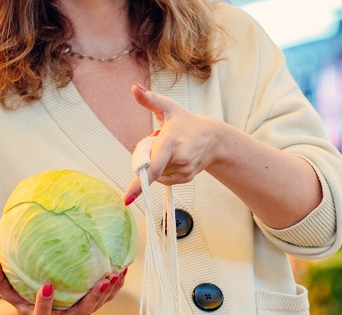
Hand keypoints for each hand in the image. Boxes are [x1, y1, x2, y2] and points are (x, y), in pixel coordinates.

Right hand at [0, 257, 125, 314]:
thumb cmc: (19, 300)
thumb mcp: (5, 291)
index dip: (45, 303)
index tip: (46, 286)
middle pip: (80, 313)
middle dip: (92, 299)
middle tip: (101, 281)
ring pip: (96, 307)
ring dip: (108, 292)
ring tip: (117, 274)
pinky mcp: (88, 308)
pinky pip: (104, 300)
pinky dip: (114, 288)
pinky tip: (122, 271)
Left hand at [123, 84, 225, 204]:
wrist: (214, 139)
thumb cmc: (186, 121)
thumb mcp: (168, 107)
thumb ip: (149, 98)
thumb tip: (134, 88)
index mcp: (170, 142)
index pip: (152, 167)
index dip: (139, 183)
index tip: (128, 198)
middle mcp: (179, 160)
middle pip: (149, 166)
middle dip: (147, 155)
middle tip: (158, 139)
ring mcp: (183, 171)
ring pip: (156, 173)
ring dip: (156, 162)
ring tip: (170, 148)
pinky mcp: (185, 179)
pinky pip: (163, 179)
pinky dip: (163, 169)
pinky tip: (173, 157)